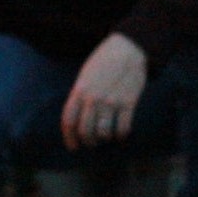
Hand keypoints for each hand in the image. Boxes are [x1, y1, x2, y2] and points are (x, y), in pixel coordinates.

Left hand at [60, 33, 146, 150]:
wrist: (128, 49)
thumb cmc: (104, 62)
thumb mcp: (85, 76)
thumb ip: (80, 96)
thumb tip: (77, 118)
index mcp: (79, 91)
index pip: (68, 121)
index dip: (69, 137)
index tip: (73, 147)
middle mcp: (93, 98)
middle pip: (85, 131)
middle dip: (88, 141)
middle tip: (91, 143)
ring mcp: (111, 101)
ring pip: (104, 133)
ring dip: (104, 139)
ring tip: (106, 137)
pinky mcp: (128, 103)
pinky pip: (123, 128)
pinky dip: (121, 135)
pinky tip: (121, 133)